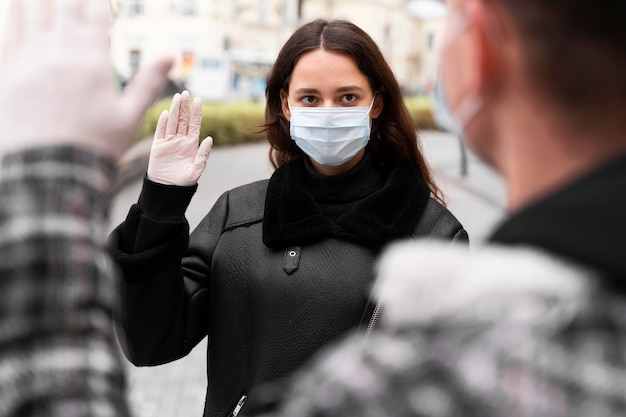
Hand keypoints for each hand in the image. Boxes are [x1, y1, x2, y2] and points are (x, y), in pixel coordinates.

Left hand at [0, 0, 173, 159]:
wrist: (48, 172)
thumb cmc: (92, 148)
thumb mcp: (130, 119)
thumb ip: (149, 82)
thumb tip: (170, 54)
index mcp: (92, 62)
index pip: (95, 13)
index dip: (99, 0)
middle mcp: (58, 53)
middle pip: (63, 5)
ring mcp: (27, 59)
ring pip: (31, 11)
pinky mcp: (4, 71)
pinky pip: (8, 30)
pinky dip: (15, 13)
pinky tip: (17, 4)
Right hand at [147, 91, 212, 185]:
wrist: (167, 190)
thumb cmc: (184, 182)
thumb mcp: (196, 170)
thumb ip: (203, 154)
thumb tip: (210, 138)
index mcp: (191, 144)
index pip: (194, 124)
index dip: (196, 112)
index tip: (198, 100)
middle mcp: (180, 140)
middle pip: (182, 119)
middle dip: (184, 106)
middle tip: (186, 92)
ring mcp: (168, 142)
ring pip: (172, 122)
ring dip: (174, 109)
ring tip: (177, 97)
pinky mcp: (157, 146)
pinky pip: (160, 131)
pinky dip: (162, 122)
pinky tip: (165, 113)